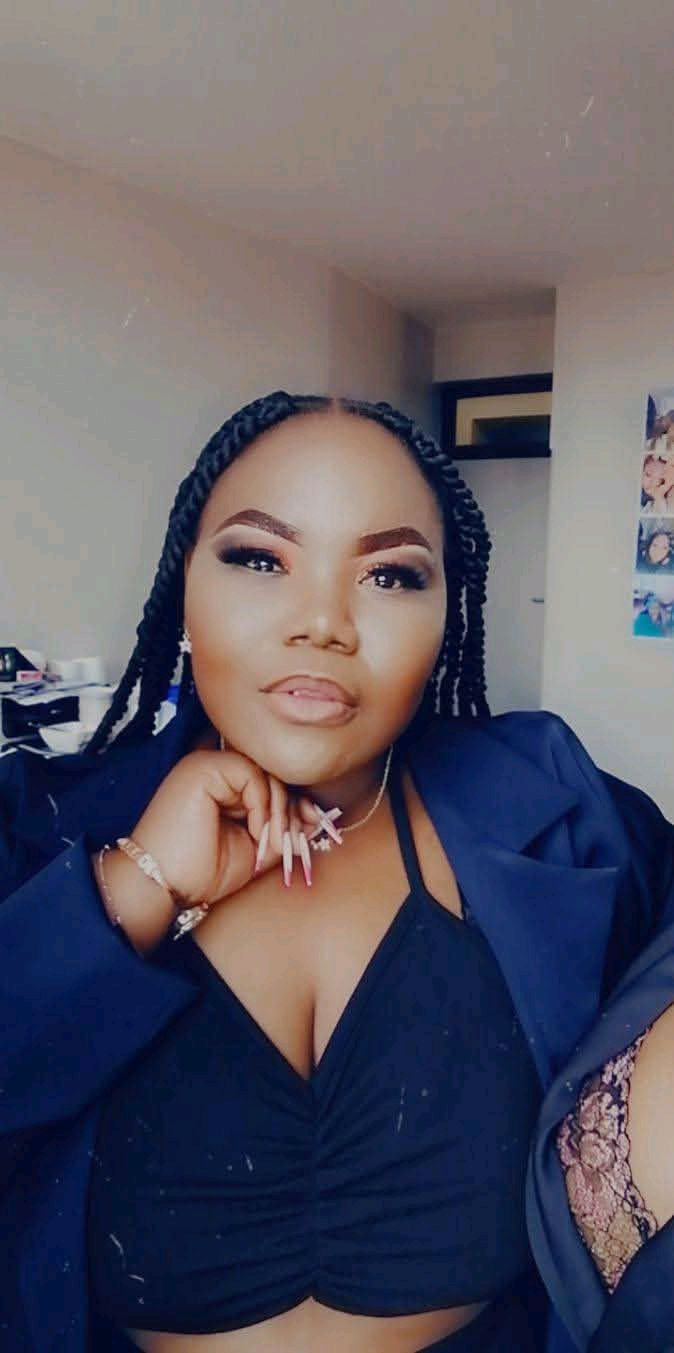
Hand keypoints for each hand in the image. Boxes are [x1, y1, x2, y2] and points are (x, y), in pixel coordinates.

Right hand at [128, 748, 320, 909]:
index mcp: (222, 786)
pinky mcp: (203, 767)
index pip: (272, 782)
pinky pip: (252, 776)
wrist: (162, 885)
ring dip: (279, 813)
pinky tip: (256, 833)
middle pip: (272, 776)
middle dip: (291, 811)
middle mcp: (214, 769)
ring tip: (271, 844)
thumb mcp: (256, 849)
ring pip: (266, 775)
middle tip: (293, 843)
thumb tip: (315, 815)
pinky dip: (263, 806)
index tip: (309, 831)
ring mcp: (206, 765)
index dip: (295, 805)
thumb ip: (282, 829)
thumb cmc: (202, 872)